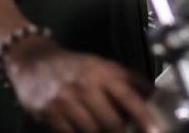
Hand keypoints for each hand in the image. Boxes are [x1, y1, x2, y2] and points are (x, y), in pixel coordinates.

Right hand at [5, 36, 159, 132]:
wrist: (34, 62)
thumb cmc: (75, 66)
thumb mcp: (103, 65)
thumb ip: (128, 79)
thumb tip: (154, 93)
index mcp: (102, 72)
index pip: (127, 96)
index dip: (143, 115)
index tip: (155, 129)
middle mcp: (84, 85)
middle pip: (110, 121)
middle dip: (121, 132)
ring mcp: (65, 101)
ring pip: (91, 131)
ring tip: (107, 132)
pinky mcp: (49, 113)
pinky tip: (86, 131)